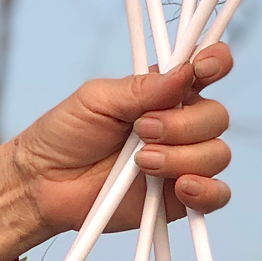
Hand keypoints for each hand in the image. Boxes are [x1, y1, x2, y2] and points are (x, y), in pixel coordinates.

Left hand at [0, 43, 232, 260]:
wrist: (43, 185)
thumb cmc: (66, 134)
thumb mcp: (97, 98)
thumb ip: (141, 88)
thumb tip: (184, 72)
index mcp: (165, 90)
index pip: (208, 67)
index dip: (216, 62)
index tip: (202, 68)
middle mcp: (181, 122)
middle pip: (216, 115)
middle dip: (183, 123)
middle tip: (142, 130)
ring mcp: (183, 160)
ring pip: (217, 154)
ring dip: (183, 156)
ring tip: (142, 163)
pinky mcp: (180, 198)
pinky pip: (217, 195)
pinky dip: (206, 190)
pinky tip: (180, 186)